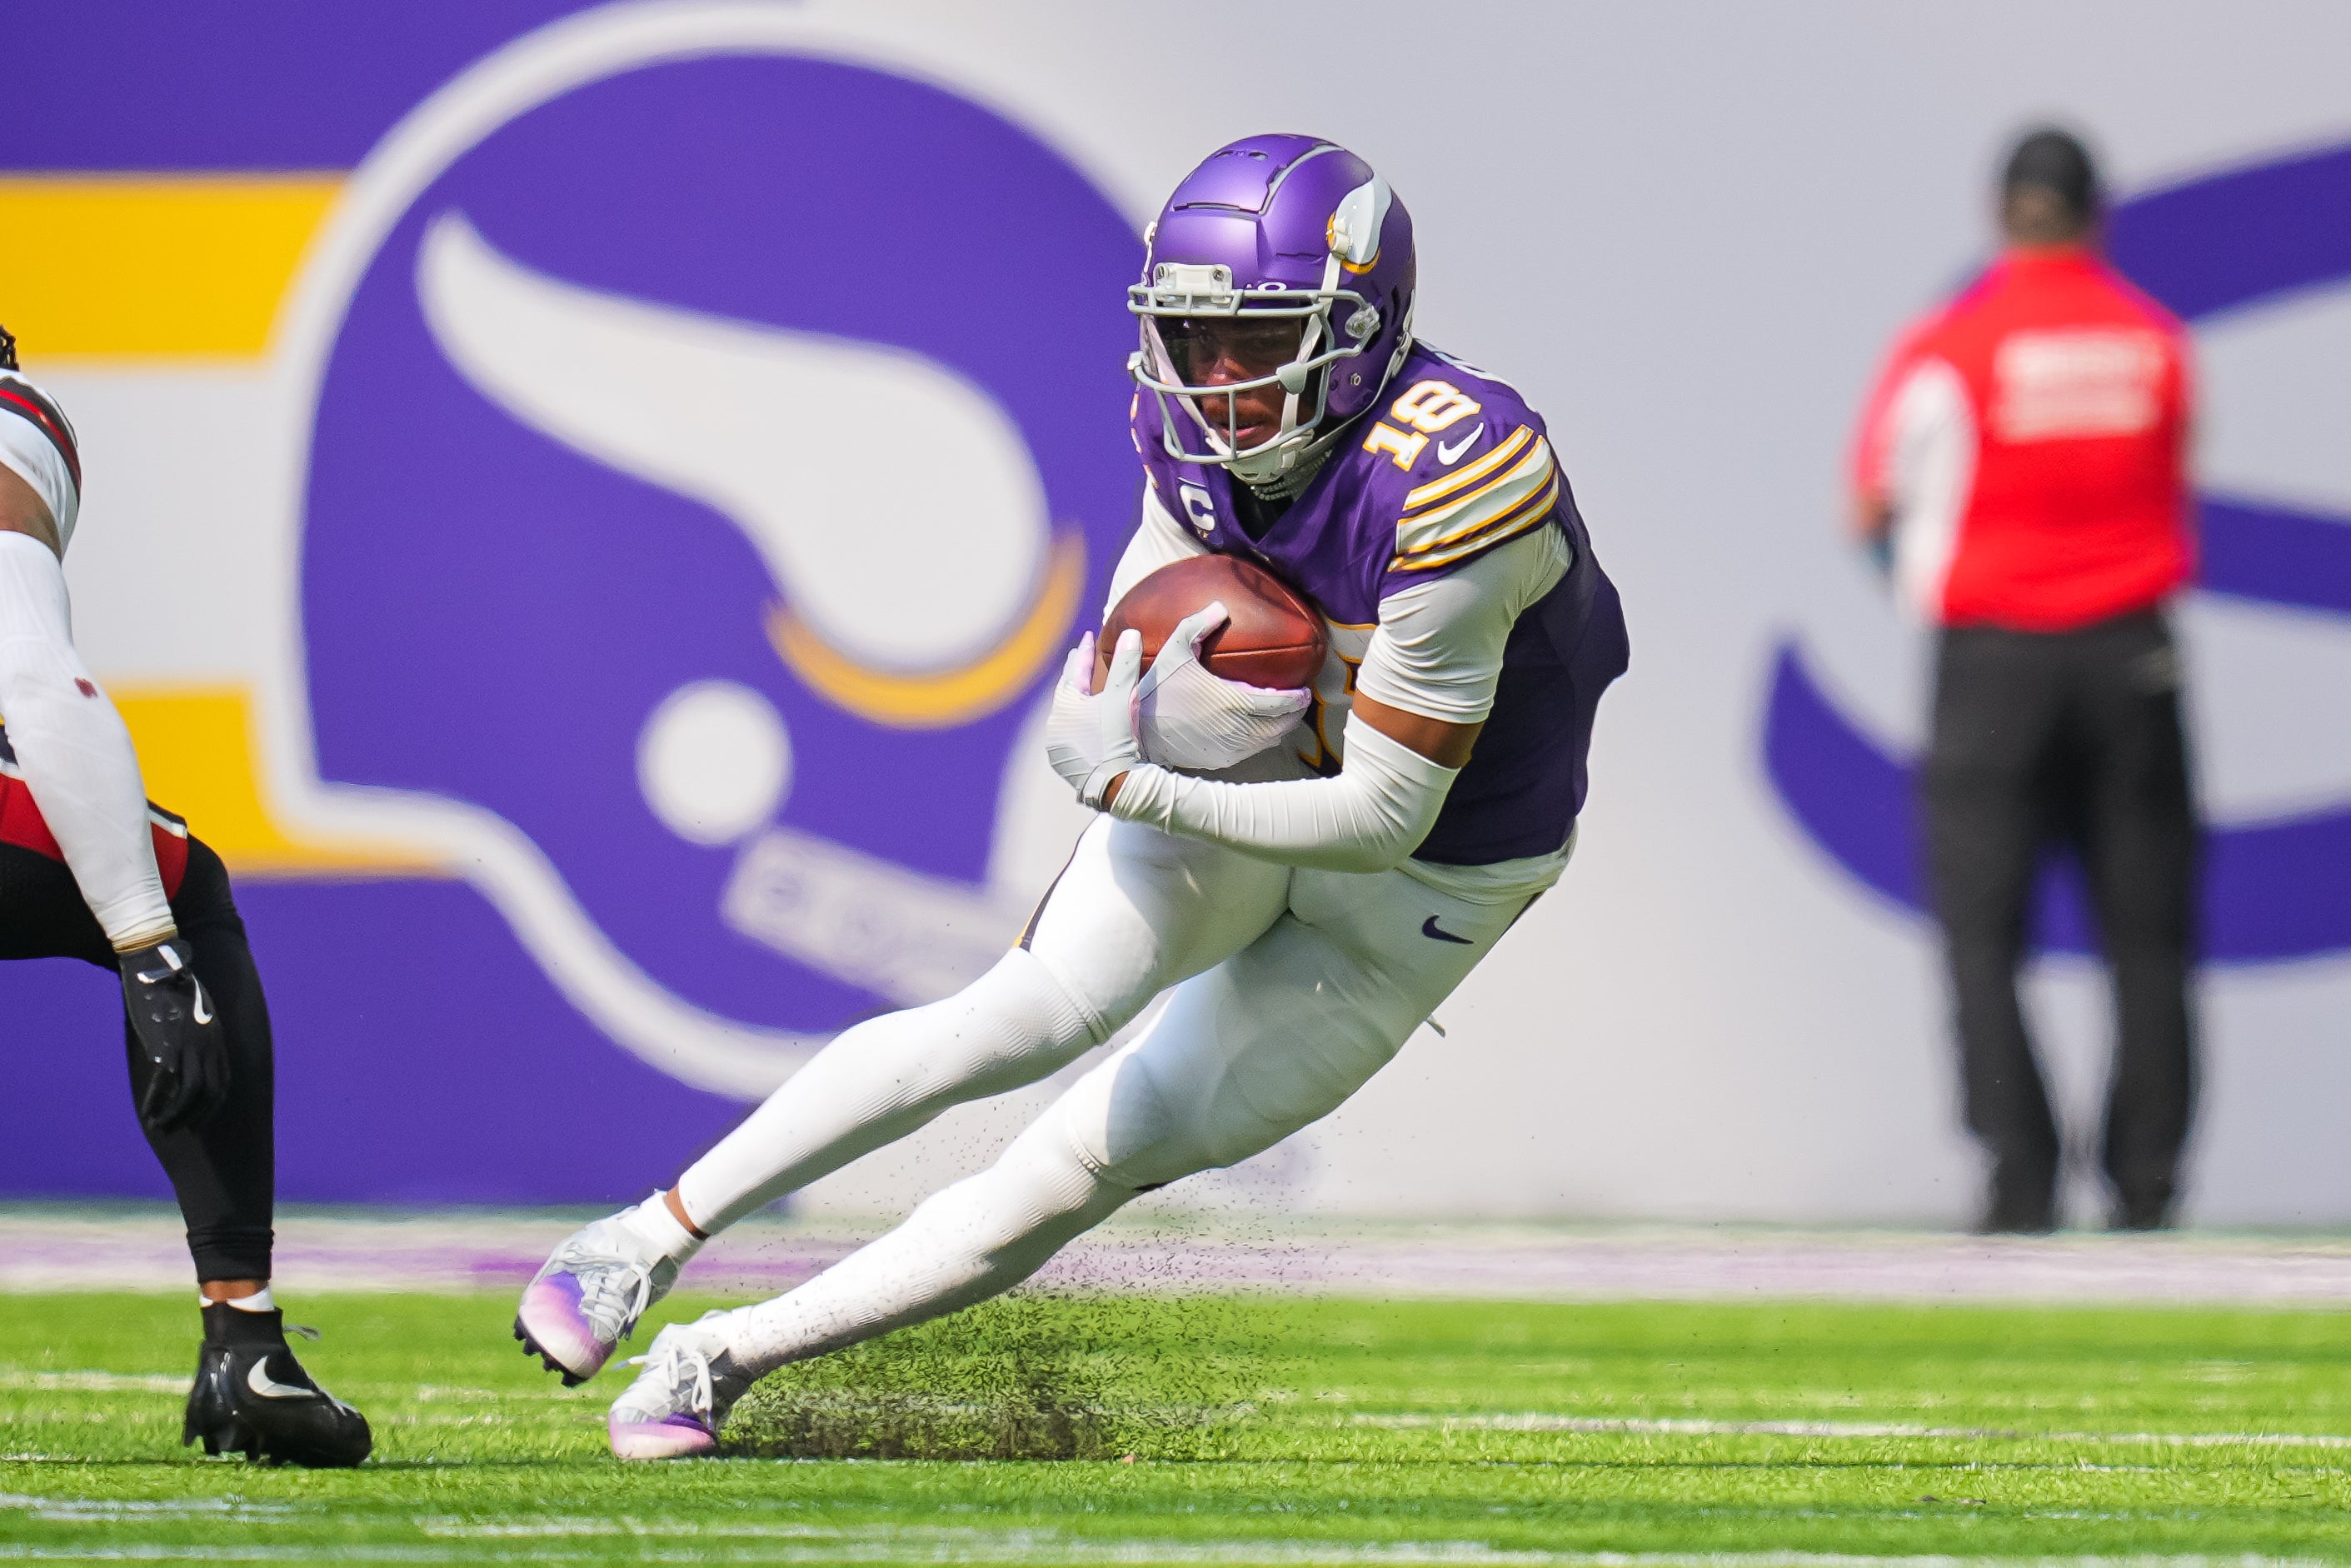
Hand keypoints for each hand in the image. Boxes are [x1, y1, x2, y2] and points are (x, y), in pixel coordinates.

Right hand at [118, 937, 229, 1132]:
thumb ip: (195, 1035)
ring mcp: (190, 1043)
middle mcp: (210, 1044)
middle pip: (212, 1092)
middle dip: (196, 1116)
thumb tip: (187, 1055)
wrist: (157, 964)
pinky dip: (158, 1100)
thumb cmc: (172, 989)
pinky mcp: (168, 1042)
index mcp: (217, 1039)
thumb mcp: (193, 1013)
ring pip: (191, 1092)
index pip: (223, 1083)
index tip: (199, 1121)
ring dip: (177, 1114)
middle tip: (179, 1131)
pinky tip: (148, 1113)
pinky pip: (167, 1081)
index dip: (212, 1107)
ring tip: (161, 1127)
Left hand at [1044, 627, 1144, 807]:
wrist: (1113, 784)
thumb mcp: (1122, 698)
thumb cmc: (1115, 739)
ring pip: (1065, 715)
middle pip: (1066, 692)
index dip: (1085, 653)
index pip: (1076, 672)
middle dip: (1074, 675)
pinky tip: (1080, 726)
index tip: (1088, 637)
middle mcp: (1054, 725)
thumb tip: (1130, 633)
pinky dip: (1075, 724)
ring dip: (1074, 702)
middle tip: (1077, 658)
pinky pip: (1068, 736)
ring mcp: (1057, 746)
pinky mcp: (1063, 764)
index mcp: (1064, 706)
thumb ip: (1125, 665)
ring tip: (1080, 692)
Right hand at [1134, 602, 1311, 770]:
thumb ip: (1198, 625)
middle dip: (1295, 714)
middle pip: (1281, 726)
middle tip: (1300, 702)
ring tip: (1285, 715)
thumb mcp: (1176, 650)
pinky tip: (1261, 731)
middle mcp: (1237, 729)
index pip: (1279, 704)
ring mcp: (1229, 747)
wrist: (1138, 730)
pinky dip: (1263, 741)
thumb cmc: (1157, 689)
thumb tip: (1221, 607)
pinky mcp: (1219, 759)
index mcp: (1233, 703)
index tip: (1305, 691)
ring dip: (1281, 729)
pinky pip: (1252, 751)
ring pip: (1268, 741)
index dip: (1297, 699)